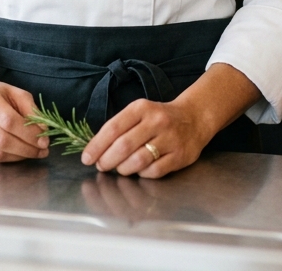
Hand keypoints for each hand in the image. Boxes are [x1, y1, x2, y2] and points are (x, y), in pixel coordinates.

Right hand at [0, 40, 48, 163]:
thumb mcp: (16, 94)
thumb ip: (31, 110)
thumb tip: (43, 132)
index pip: (9, 121)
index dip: (29, 134)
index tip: (45, 141)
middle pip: (2, 140)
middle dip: (27, 149)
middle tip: (43, 151)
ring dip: (19, 156)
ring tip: (34, 152)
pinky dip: (9, 158)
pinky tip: (19, 153)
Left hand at [80, 97, 211, 178]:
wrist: (194, 118)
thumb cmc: (159, 118)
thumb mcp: (139, 112)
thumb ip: (120, 127)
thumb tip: (96, 149)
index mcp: (141, 108)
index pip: (113, 127)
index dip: (97, 145)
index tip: (87, 158)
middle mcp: (156, 121)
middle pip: (124, 145)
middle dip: (107, 159)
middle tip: (101, 166)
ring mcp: (170, 139)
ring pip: (138, 160)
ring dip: (123, 168)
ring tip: (119, 168)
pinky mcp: (180, 155)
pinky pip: (154, 171)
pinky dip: (142, 174)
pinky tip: (139, 170)